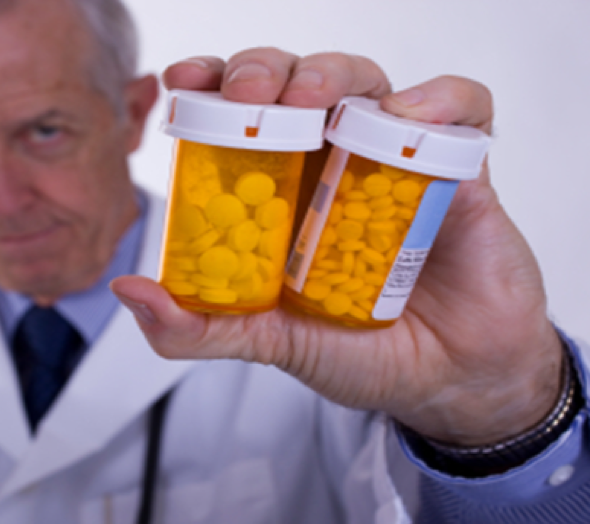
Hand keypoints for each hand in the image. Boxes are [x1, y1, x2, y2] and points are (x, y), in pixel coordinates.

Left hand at [112, 50, 562, 446]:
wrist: (448, 384)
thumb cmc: (360, 356)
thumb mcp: (271, 343)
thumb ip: (201, 327)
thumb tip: (130, 291)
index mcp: (282, 192)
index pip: (238, 117)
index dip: (210, 86)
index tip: (181, 81)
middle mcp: (331, 164)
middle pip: (292, 82)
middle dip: (263, 71)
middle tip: (248, 95)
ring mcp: (393, 158)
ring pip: (363, 79)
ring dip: (332, 73)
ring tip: (315, 101)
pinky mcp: (459, 167)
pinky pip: (458, 108)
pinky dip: (437, 99)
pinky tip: (406, 118)